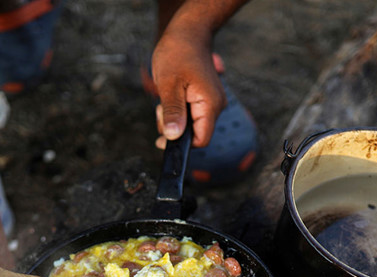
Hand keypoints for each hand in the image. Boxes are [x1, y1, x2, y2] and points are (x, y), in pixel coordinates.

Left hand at [151, 25, 224, 148]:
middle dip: (174, 127)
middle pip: (194, 134)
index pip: (201, 140)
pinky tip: (172, 94)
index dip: (181, 145)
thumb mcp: (169, 84)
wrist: (188, 33)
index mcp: (210, 105)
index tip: (162, 139)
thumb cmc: (178, 53)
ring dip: (173, 117)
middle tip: (161, 108)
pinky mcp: (204, 98)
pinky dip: (177, 109)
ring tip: (166, 96)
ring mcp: (211, 102)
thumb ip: (173, 112)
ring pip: (190, 125)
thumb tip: (173, 137)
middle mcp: (215, 106)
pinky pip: (190, 114)